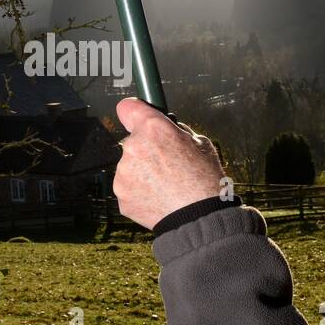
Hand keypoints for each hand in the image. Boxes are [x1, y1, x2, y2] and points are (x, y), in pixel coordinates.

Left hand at [113, 98, 225, 229]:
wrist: (198, 217)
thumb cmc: (204, 181)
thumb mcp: (200, 142)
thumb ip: (176, 131)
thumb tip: (167, 128)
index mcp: (153, 128)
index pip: (127, 107)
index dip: (134, 112)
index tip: (136, 116)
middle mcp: (133, 147)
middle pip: (133, 141)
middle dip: (146, 149)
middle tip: (167, 164)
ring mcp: (124, 172)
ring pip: (130, 165)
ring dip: (142, 172)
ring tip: (165, 184)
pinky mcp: (121, 194)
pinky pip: (128, 186)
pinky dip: (139, 190)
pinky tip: (158, 196)